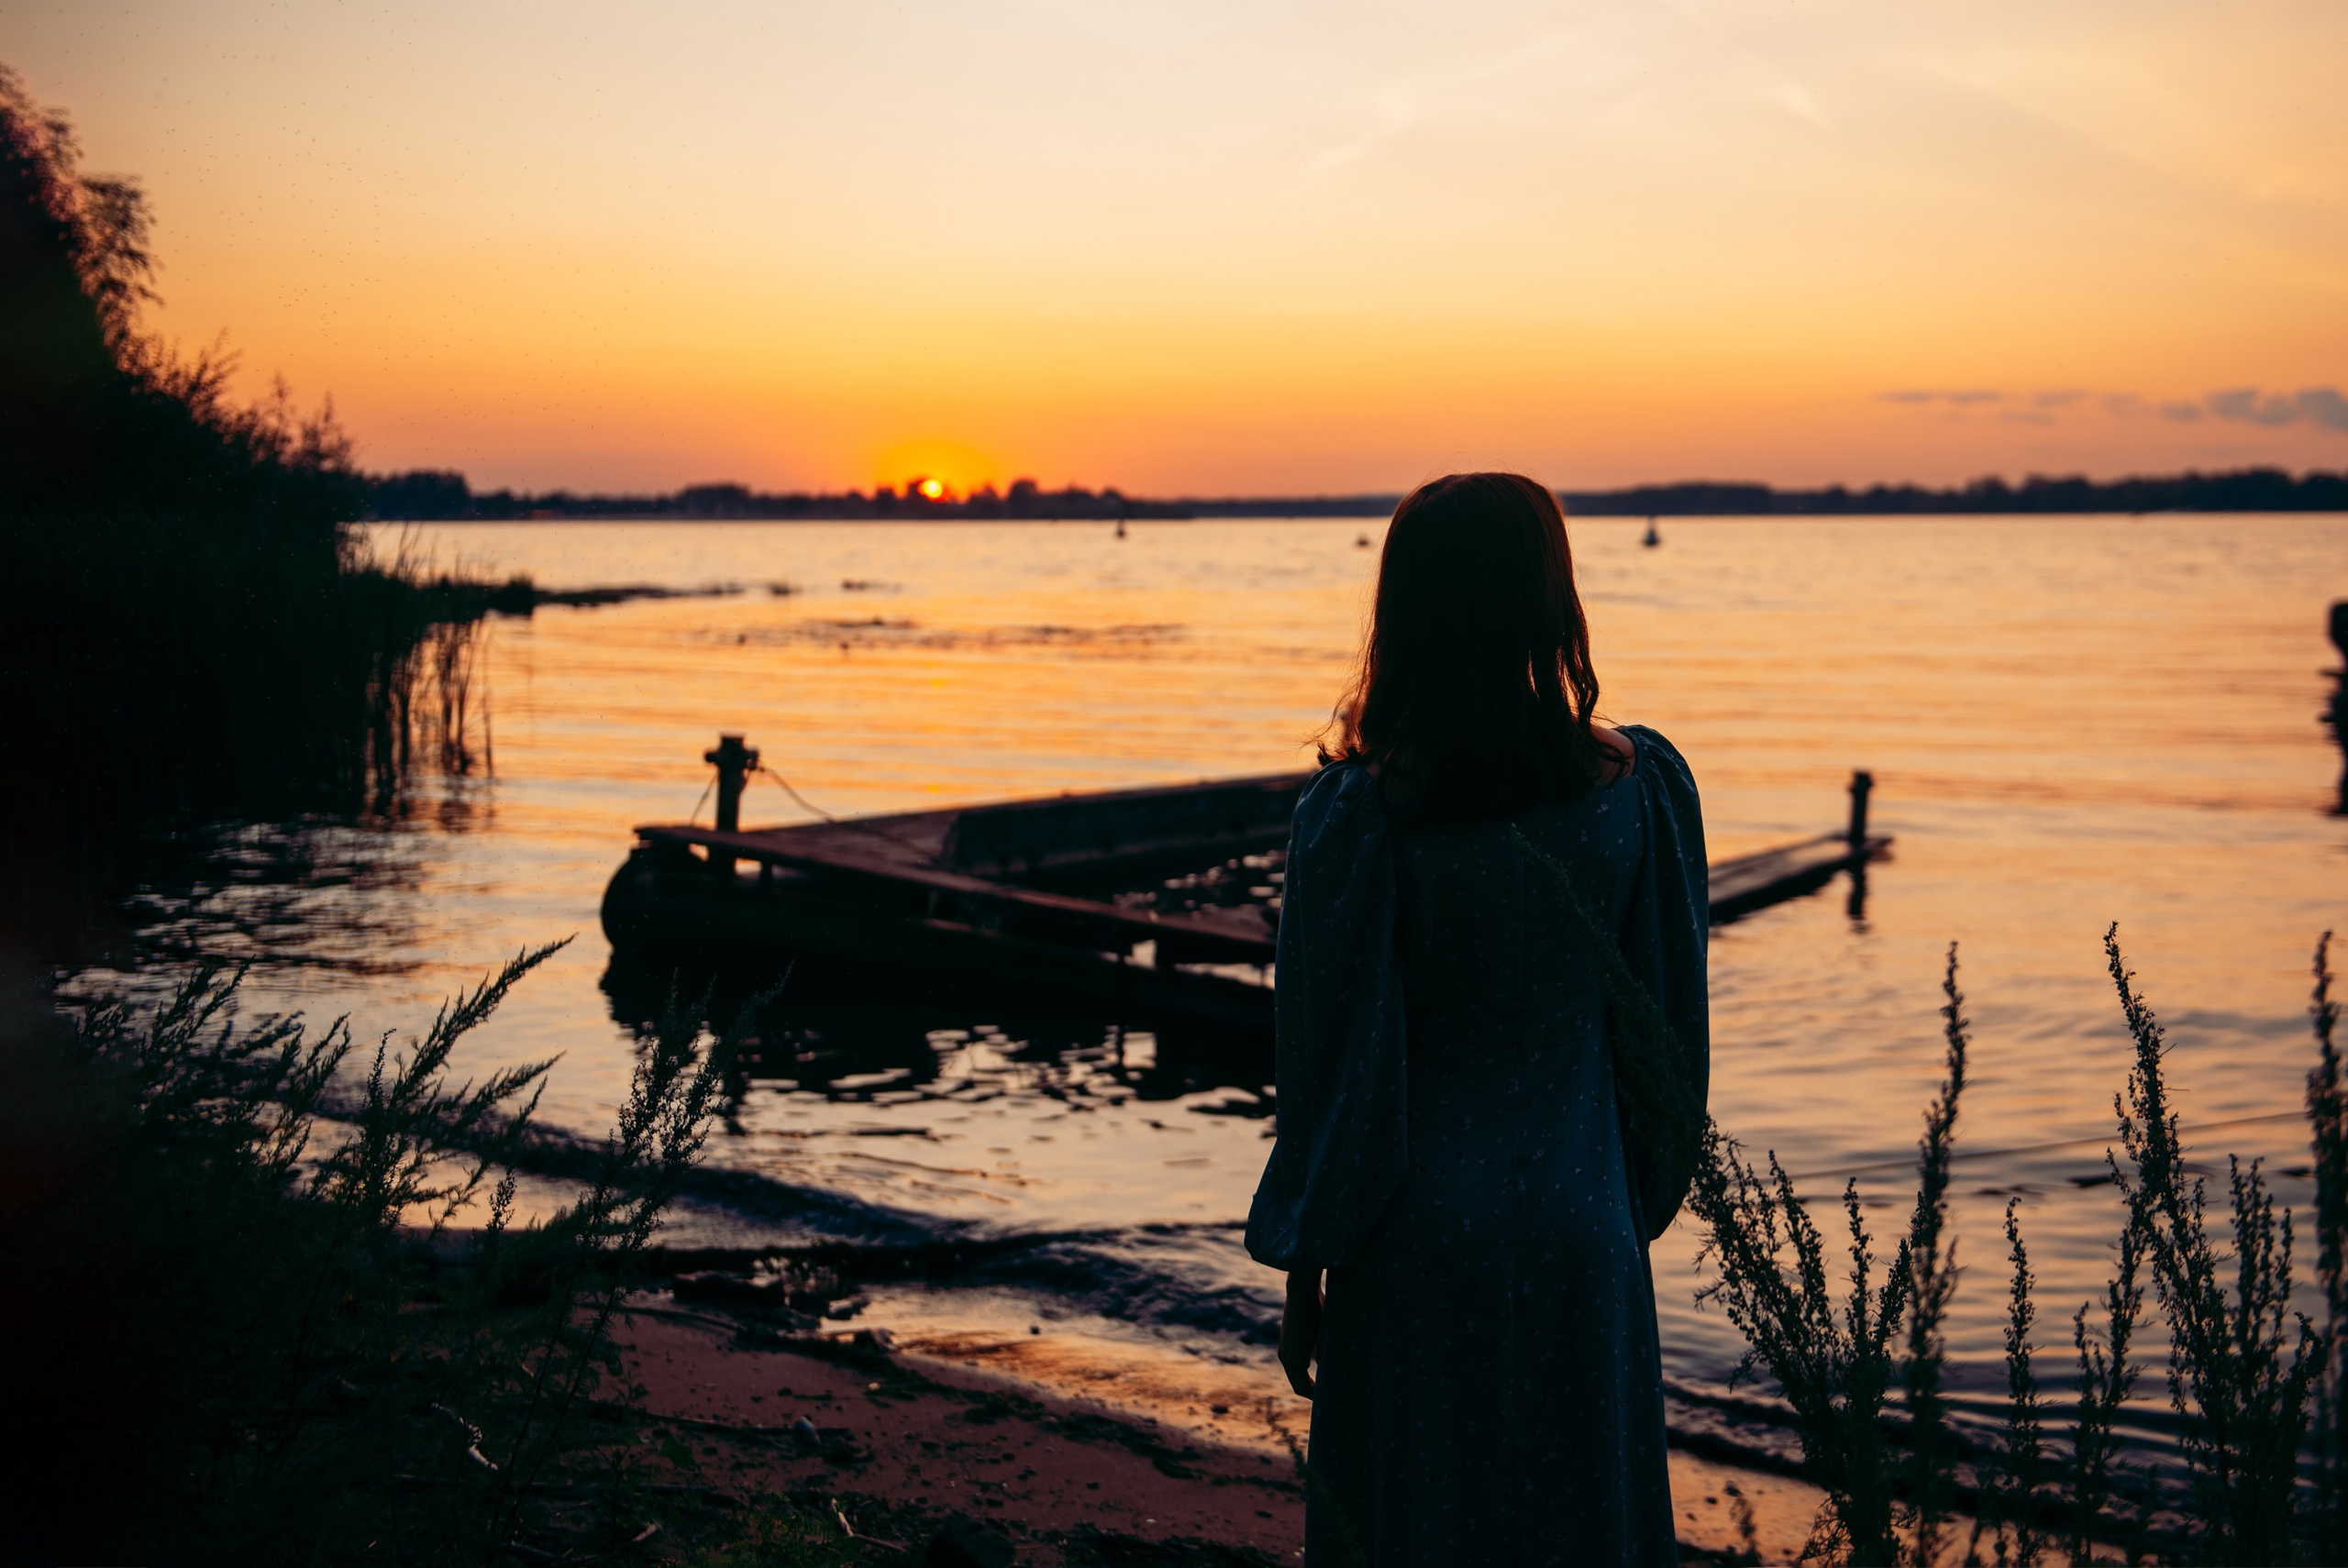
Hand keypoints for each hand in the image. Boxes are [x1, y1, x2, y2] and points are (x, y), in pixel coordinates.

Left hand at [1279, 1268, 1323, 1398]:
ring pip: (1299, 1387)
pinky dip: (1312, 1392)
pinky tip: (1326, 1394)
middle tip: (1332, 1401)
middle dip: (1313, 1394)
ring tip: (1332, 1400)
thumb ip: (1321, 1344)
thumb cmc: (1314, 1302)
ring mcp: (1287, 1357)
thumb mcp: (1319, 1326)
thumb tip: (1329, 1359)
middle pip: (1298, 1385)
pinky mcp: (1293, 1358)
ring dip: (1314, 1395)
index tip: (1328, 1390)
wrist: (1301, 1290)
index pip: (1298, 1375)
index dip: (1312, 1386)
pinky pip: (1301, 1384)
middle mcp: (1285, 1355)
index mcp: (1290, 1348)